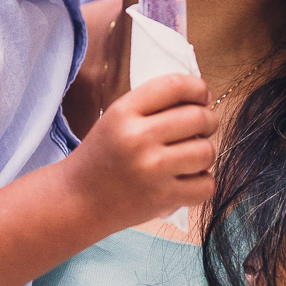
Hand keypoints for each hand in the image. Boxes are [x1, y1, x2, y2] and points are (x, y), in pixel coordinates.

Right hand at [62, 73, 217, 228]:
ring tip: (191, 157)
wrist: (77, 200)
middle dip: (208, 121)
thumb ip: (154, 104)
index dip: (198, 88)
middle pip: (198, 117)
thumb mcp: (117, 116)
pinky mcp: (162, 199)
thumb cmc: (103, 154)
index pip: (175, 85)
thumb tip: (203, 97)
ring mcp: (152, 170)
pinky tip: (188, 180)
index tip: (202, 96)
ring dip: (205, 153)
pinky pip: (206, 185)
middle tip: (202, 128)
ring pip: (207, 152)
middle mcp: (138, 137)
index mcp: (124, 111)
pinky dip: (203, 183)